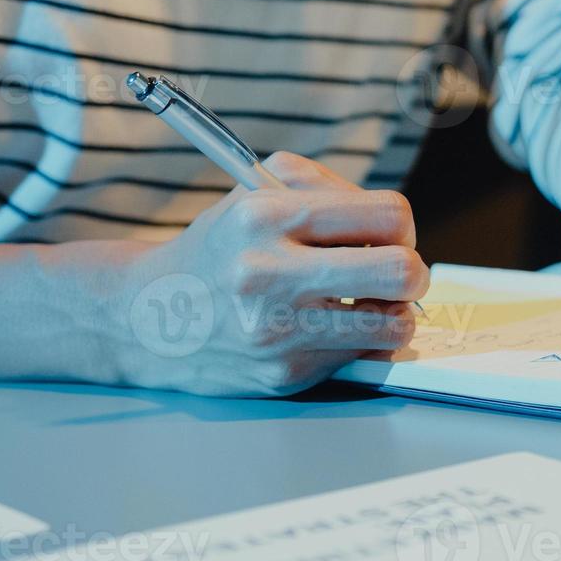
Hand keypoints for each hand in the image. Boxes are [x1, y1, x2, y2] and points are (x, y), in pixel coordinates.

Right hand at [109, 152, 427, 396]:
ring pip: (393, 325)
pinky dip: (362, 342)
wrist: (147, 316)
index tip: (389, 237)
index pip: (388, 215)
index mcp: (265, 215)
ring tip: (370, 304)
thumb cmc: (219, 250)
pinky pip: (362, 356)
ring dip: (394, 314)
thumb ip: (324, 189)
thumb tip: (395, 224)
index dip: (401, 227)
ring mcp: (277, 329)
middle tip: (398, 275)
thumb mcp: (254, 193)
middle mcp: (268, 273)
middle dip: (413, 273)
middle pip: (402, 272)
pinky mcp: (283, 371)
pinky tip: (336, 328)